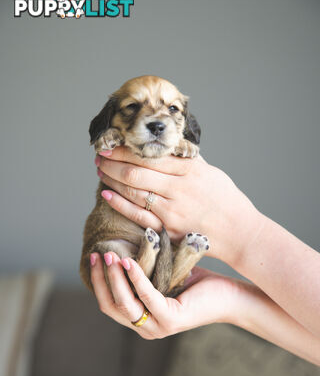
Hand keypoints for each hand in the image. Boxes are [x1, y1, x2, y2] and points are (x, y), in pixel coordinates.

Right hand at [90, 251, 238, 338]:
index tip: (93, 256)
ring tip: (109, 255)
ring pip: (125, 303)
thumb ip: (143, 270)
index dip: (98, 281)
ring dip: (113, 278)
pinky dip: (135, 278)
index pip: (109, 303)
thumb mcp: (163, 276)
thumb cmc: (196, 283)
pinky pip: (146, 296)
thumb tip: (122, 244)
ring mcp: (158, 326)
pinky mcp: (171, 320)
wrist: (229, 296)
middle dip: (100, 278)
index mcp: (142, 318)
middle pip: (111, 305)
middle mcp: (146, 327)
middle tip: (96, 254)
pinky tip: (129, 261)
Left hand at [95, 147, 263, 266]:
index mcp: (191, 170)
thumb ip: (187, 160)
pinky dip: (121, 204)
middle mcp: (180, 189)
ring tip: (101, 171)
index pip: (150, 156)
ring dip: (113, 179)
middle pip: (137, 172)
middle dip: (113, 162)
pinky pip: (139, 215)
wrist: (240, 232)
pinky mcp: (169, 229)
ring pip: (135, 192)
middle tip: (99, 155)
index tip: (111, 143)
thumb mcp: (211, 172)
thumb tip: (166, 146)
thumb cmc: (226, 200)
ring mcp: (173, 210)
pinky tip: (107, 193)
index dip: (126, 149)